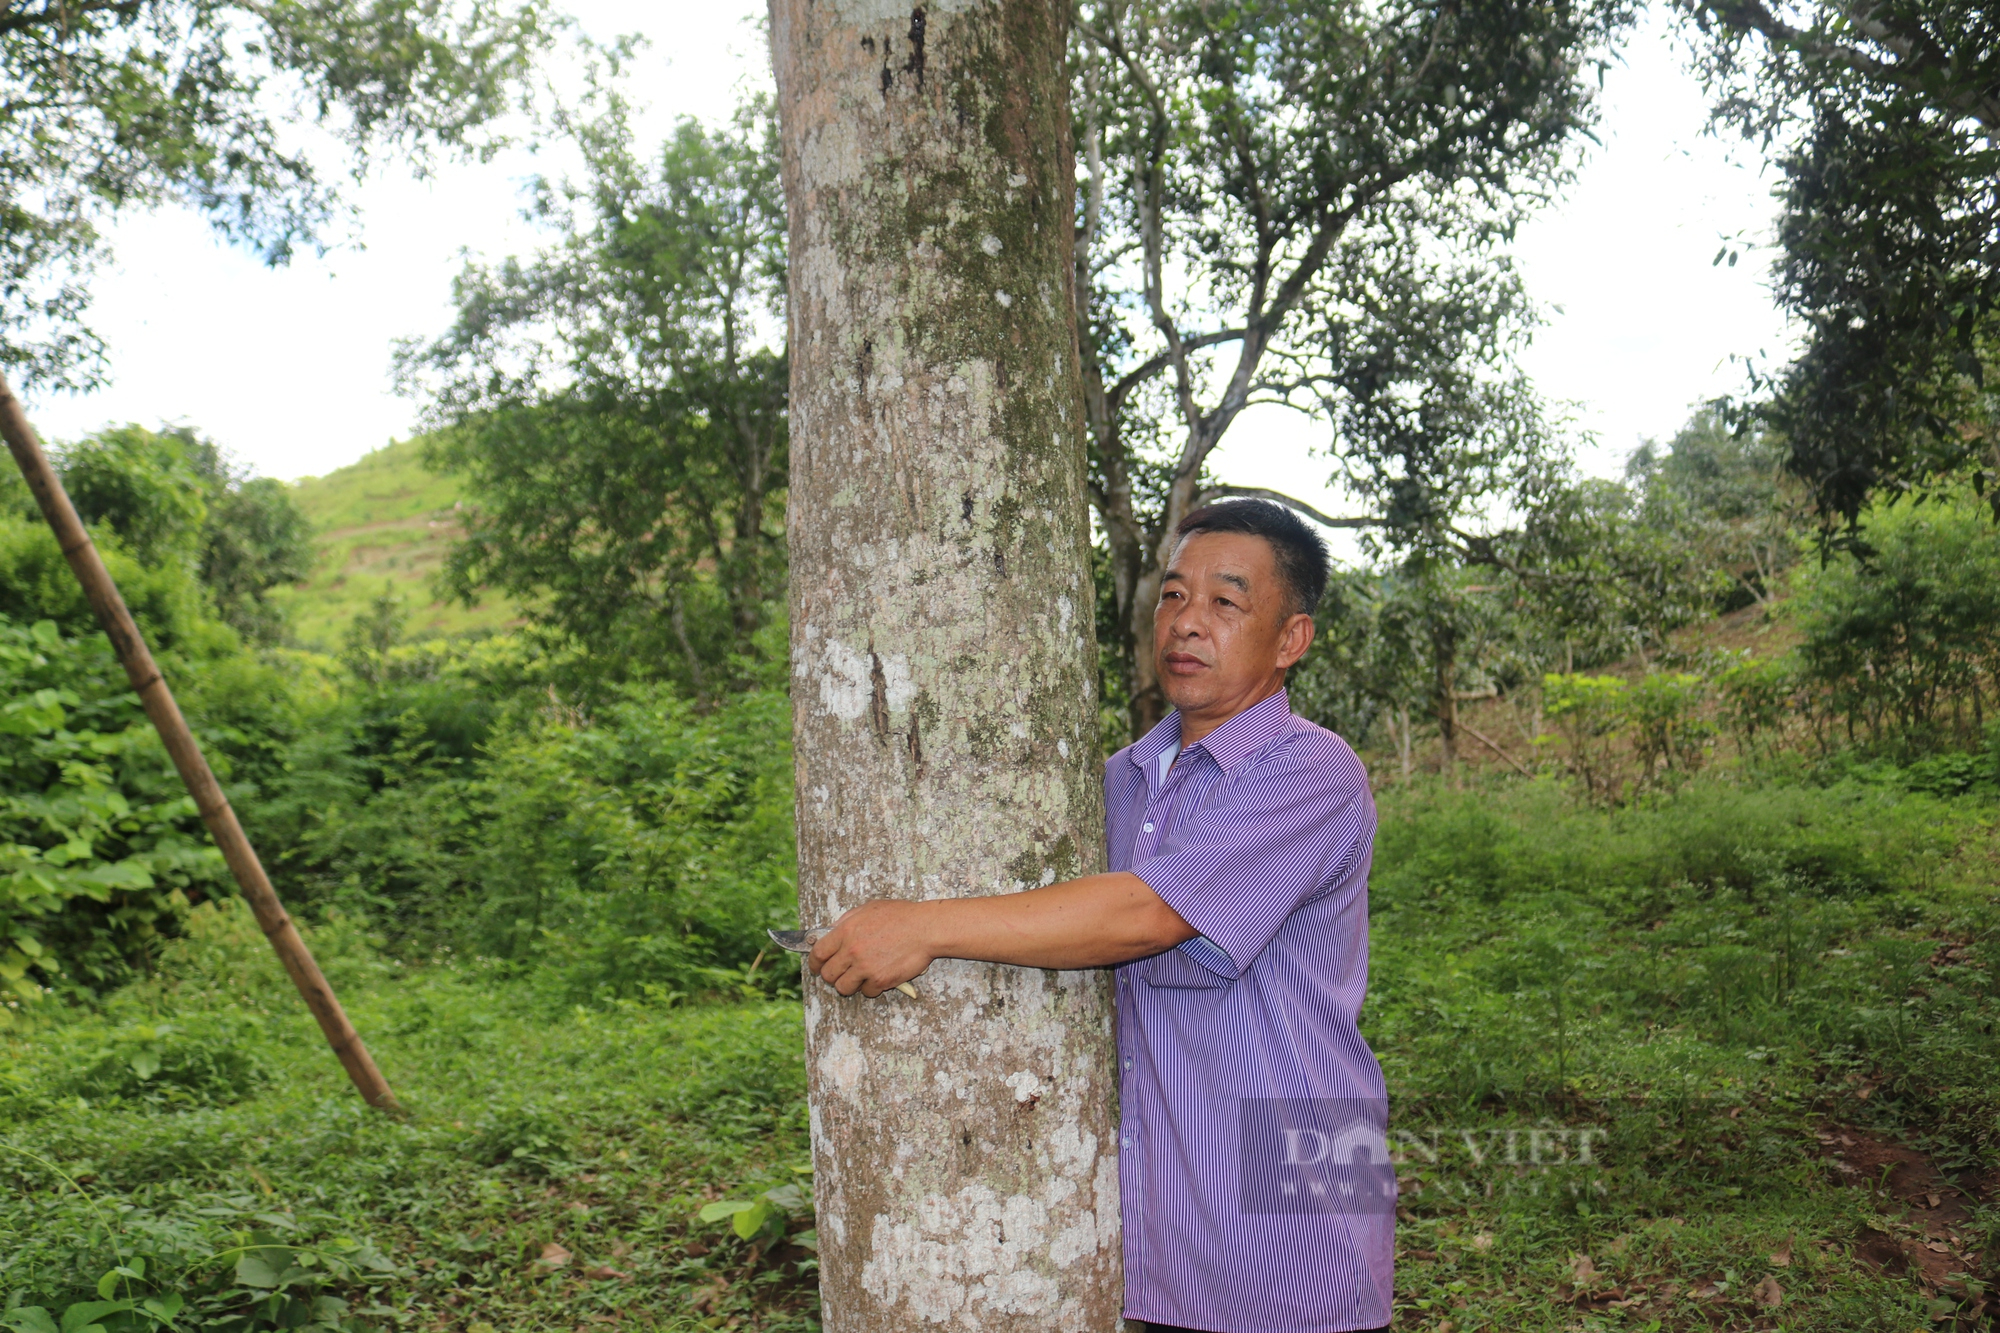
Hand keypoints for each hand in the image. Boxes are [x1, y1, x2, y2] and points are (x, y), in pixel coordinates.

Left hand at [809, 900, 936, 996]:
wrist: (924, 928)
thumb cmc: (900, 916)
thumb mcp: (868, 909)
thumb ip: (847, 921)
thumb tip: (832, 932)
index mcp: (846, 931)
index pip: (818, 953)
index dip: (814, 963)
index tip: (816, 967)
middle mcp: (852, 951)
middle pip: (828, 974)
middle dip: (833, 976)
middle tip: (842, 973)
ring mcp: (865, 967)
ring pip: (843, 987)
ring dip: (850, 984)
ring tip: (861, 976)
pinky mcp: (880, 980)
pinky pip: (867, 992)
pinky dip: (871, 987)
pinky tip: (879, 976)